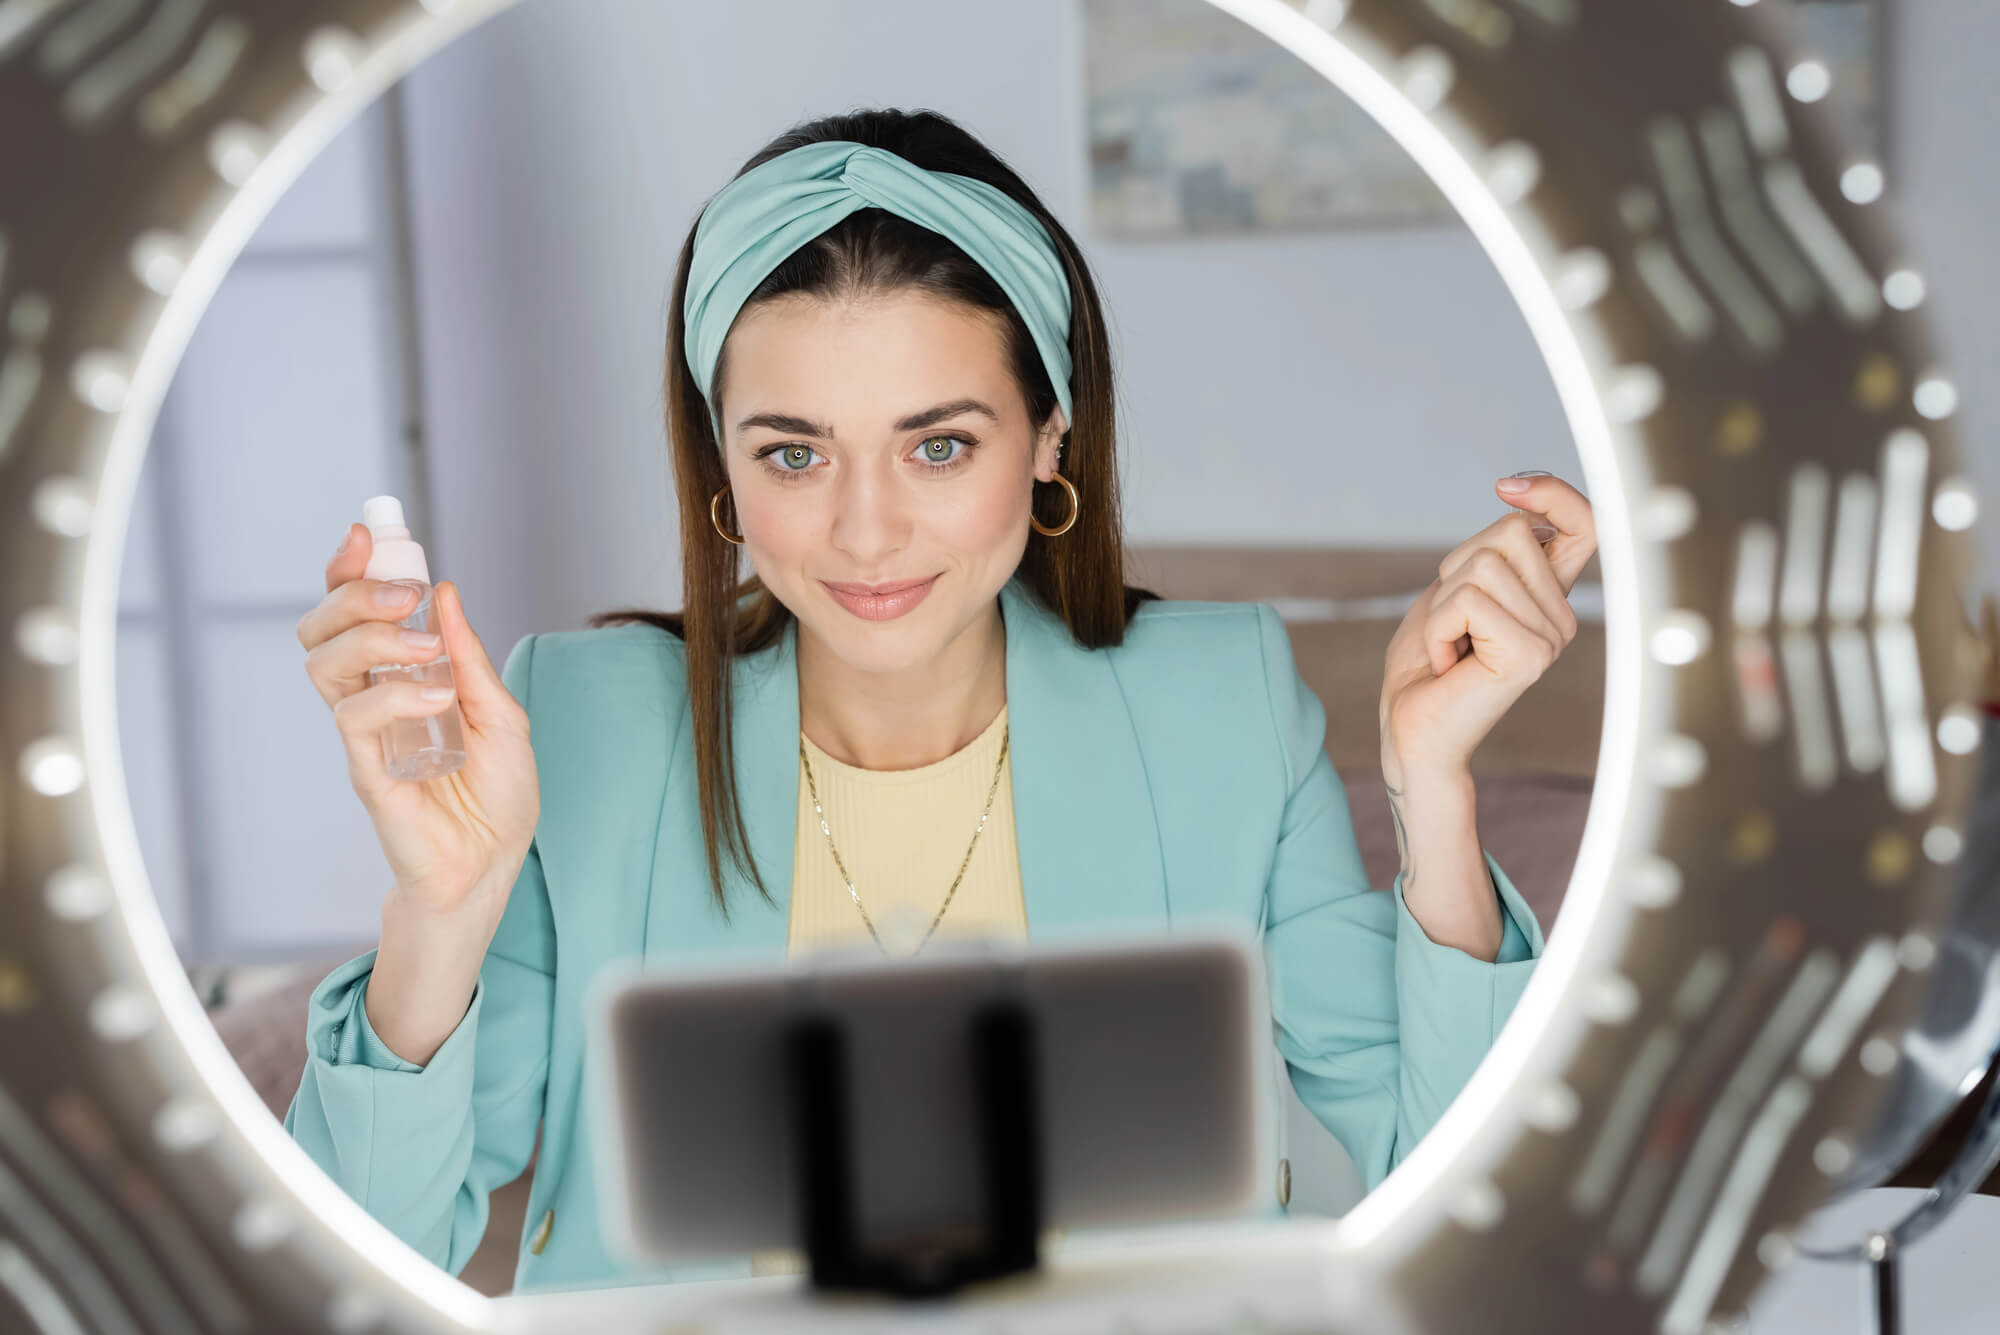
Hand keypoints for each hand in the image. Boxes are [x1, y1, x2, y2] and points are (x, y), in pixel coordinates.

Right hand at [297, 522, 539, 918]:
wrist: (493, 863)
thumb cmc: (495, 795)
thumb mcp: (502, 714)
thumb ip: (470, 659)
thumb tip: (447, 594)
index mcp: (400, 678)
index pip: (353, 613)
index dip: (349, 570)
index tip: (367, 533)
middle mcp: (373, 700)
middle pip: (322, 629)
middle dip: (355, 592)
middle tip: (406, 593)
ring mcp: (365, 735)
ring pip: (324, 665)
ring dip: (373, 638)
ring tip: (425, 646)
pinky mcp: (367, 771)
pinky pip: (356, 719)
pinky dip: (395, 697)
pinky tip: (435, 700)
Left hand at [1379, 473, 1597, 784]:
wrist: (1410, 728)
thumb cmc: (1427, 661)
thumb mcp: (1456, 588)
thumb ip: (1493, 553)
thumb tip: (1520, 510)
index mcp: (1549, 597)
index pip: (1584, 525)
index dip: (1554, 493)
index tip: (1507, 487)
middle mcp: (1561, 616)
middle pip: (1511, 533)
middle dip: (1457, 568)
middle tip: (1452, 625)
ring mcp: (1551, 637)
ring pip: (1485, 564)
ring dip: (1444, 602)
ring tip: (1450, 646)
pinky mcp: (1530, 655)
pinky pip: (1467, 601)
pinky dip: (1439, 627)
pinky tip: (1447, 662)